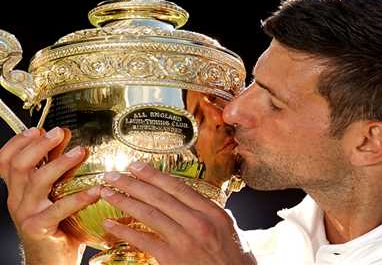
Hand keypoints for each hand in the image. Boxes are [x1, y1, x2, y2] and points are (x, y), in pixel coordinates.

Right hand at [0, 127, 100, 264]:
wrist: (51, 260)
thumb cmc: (57, 225)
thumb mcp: (54, 193)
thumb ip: (58, 169)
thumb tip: (67, 140)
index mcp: (18, 189)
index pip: (6, 160)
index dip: (18, 142)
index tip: (38, 129)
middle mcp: (17, 199)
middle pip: (19, 166)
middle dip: (39, 146)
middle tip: (59, 133)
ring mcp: (26, 214)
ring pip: (37, 182)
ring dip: (60, 164)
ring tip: (80, 152)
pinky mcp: (39, 228)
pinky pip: (58, 209)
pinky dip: (77, 198)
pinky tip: (95, 190)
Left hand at [101, 162, 255, 264]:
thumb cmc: (234, 261)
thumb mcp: (230, 230)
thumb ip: (211, 214)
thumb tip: (195, 201)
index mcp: (212, 212)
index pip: (178, 187)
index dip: (154, 174)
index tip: (136, 166)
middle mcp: (198, 222)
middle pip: (159, 196)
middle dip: (133, 183)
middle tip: (113, 174)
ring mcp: (184, 240)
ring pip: (148, 213)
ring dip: (124, 201)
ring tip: (107, 193)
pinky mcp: (172, 258)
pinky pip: (143, 240)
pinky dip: (124, 231)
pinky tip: (110, 224)